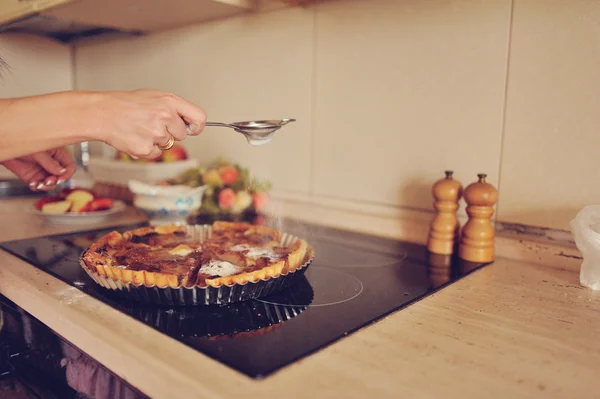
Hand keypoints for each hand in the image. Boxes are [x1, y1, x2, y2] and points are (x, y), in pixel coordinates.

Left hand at [1, 147, 75, 190]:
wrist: (5, 145)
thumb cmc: (22, 141)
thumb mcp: (38, 151)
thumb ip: (50, 162)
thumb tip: (61, 172)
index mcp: (57, 153)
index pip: (69, 166)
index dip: (67, 174)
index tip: (60, 178)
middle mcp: (52, 163)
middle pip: (61, 177)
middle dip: (56, 181)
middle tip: (48, 181)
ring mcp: (43, 171)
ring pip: (52, 184)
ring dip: (47, 186)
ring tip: (40, 184)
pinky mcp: (33, 177)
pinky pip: (39, 186)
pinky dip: (37, 187)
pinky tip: (33, 183)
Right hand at [91, 89, 206, 159]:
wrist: (102, 113)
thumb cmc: (125, 104)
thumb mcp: (154, 96)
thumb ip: (174, 108)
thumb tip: (189, 124)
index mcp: (169, 101)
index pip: (199, 117)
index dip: (197, 126)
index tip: (193, 129)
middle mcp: (166, 116)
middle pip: (182, 134)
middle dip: (171, 132)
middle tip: (152, 125)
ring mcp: (157, 134)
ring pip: (168, 145)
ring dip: (157, 140)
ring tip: (141, 129)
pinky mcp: (147, 148)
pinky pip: (156, 153)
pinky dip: (148, 148)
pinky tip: (137, 137)